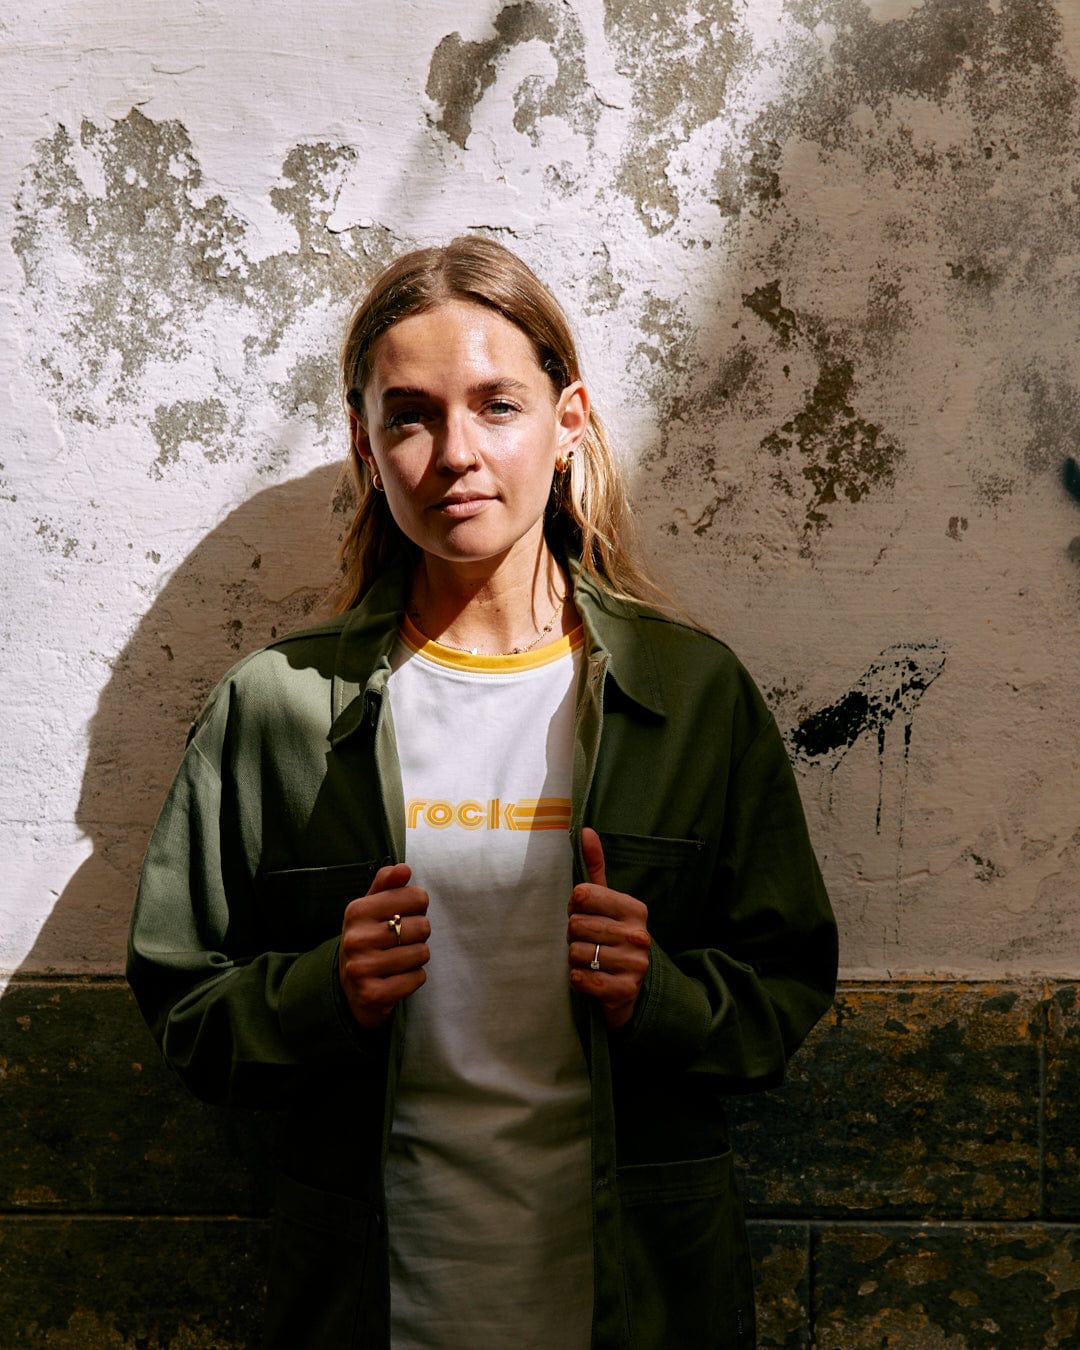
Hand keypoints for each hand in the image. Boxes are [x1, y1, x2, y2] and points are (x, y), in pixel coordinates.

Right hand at [338, 863, 430, 1028]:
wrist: (348, 989)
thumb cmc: (368, 939)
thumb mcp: (371, 908)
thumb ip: (387, 884)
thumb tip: (404, 868)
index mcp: (357, 911)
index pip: (417, 897)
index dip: (418, 907)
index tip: (404, 916)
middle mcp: (356, 938)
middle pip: (423, 926)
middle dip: (419, 935)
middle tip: (400, 942)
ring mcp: (362, 968)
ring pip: (422, 953)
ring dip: (417, 958)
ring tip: (398, 960)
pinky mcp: (373, 994)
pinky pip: (417, 978)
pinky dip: (414, 978)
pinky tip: (397, 978)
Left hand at [567, 828, 650, 1029]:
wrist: (632, 991)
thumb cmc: (612, 939)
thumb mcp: (607, 903)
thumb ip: (595, 867)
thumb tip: (586, 830)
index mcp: (635, 908)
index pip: (582, 894)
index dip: (574, 906)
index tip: (584, 915)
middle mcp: (639, 934)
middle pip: (577, 924)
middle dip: (574, 935)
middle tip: (586, 941)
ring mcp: (635, 964)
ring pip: (577, 952)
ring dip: (575, 959)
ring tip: (590, 960)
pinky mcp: (625, 990)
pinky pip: (582, 978)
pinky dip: (577, 979)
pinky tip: (587, 977)